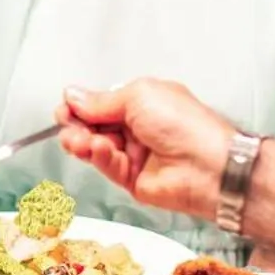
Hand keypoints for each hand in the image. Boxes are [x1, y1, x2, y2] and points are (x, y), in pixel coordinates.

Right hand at [56, 80, 235, 220]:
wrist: (207, 166)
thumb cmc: (187, 125)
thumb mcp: (138, 96)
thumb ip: (101, 100)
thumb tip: (73, 95)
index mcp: (143, 103)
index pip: (100, 104)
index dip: (81, 106)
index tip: (66, 107)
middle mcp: (137, 128)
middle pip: (93, 126)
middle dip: (77, 124)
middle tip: (67, 122)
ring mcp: (134, 154)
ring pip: (95, 147)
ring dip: (83, 141)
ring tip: (78, 139)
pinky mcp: (131, 179)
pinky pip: (106, 166)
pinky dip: (98, 156)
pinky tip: (97, 149)